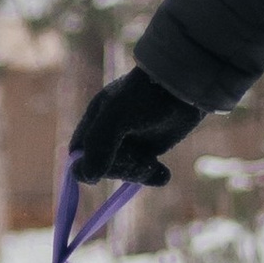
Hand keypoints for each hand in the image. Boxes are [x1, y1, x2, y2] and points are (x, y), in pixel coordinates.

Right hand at [69, 66, 199, 186]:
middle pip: (102, 166)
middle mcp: (110, 133)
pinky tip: (163, 172)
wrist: (184, 86)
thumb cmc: (145, 96)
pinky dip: (154, 175)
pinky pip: (146, 171)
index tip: (103, 170)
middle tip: (139, 160)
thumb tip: (88, 176)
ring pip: (125, 171)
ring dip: (138, 173)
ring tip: (154, 164)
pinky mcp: (152, 147)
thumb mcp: (116, 116)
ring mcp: (132, 141)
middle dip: (120, 169)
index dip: (86, 165)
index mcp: (96, 120)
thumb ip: (99, 144)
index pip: (79, 153)